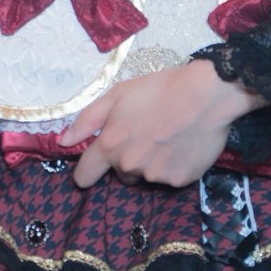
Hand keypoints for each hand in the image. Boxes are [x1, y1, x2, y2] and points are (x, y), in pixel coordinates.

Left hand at [59, 58, 261, 189]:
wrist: (206, 95)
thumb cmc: (159, 89)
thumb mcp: (117, 95)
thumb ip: (86, 121)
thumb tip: (64, 142)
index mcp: (109, 146)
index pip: (85, 175)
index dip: (87, 172)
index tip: (95, 167)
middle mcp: (129, 166)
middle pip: (120, 174)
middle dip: (127, 159)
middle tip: (146, 135)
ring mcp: (155, 176)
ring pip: (146, 176)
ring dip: (151, 163)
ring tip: (167, 137)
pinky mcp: (179, 181)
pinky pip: (170, 177)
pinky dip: (174, 166)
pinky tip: (183, 145)